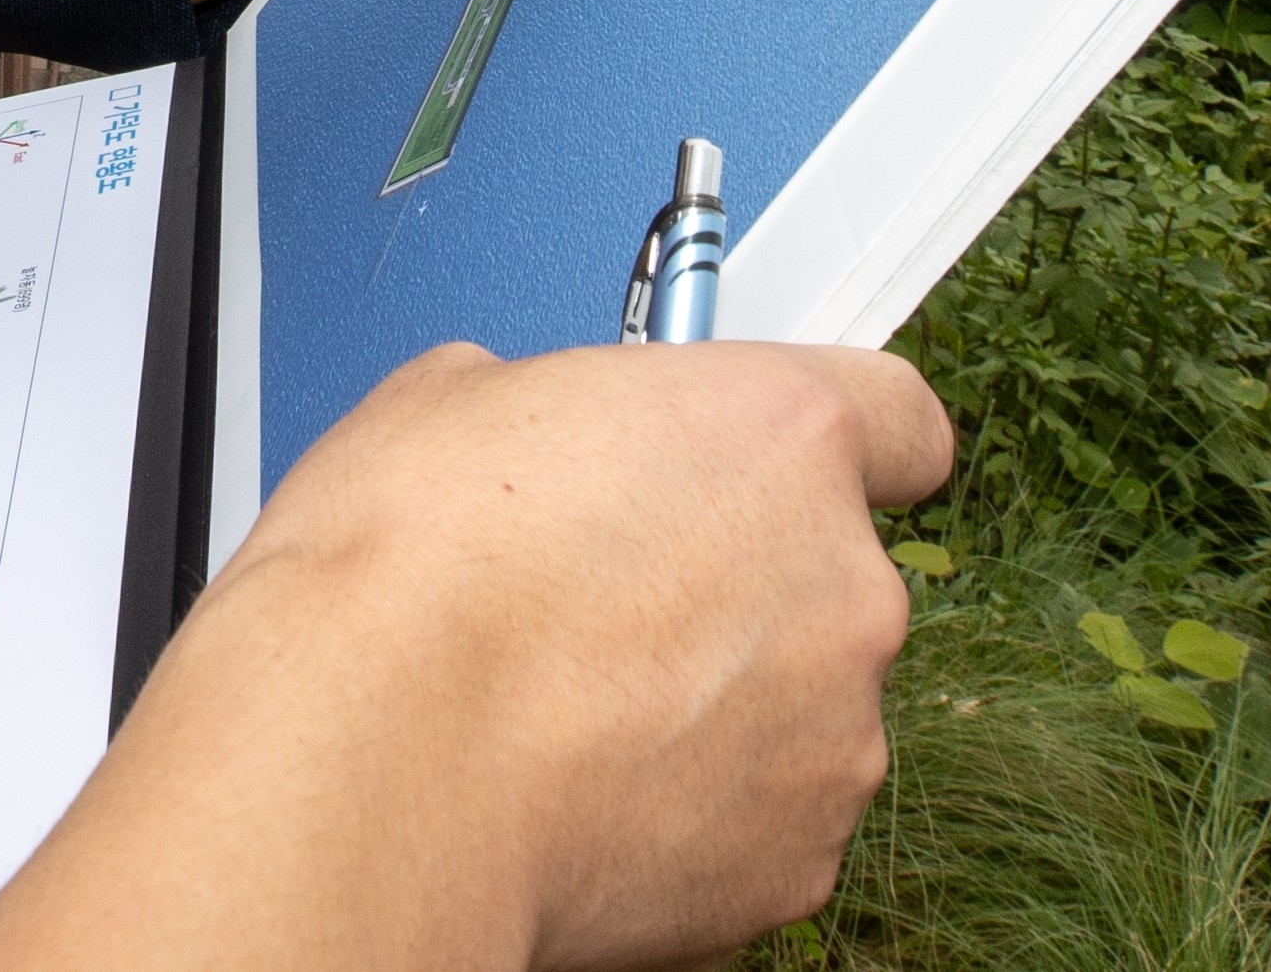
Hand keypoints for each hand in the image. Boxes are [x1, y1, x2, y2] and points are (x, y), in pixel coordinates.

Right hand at [0, 342, 950, 971]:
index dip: (825, 442)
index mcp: (781, 434)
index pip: (897, 416)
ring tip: (569, 712)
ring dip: (712, 706)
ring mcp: (831, 737)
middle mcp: (843, 583)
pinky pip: (755, 821)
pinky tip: (577, 795)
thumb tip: (535, 438)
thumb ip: (552, 412)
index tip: (767, 465)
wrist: (373, 779)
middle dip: (733, 588)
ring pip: (794, 708)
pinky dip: (686, 814)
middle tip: (601, 600)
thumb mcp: (450, 402)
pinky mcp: (793, 867)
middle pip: (827, 574)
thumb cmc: (402, 585)